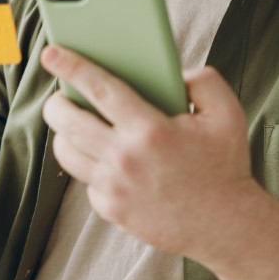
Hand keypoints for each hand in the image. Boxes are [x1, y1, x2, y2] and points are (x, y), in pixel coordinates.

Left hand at [40, 44, 258, 258]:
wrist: (227, 226)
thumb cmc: (225, 164)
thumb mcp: (226, 113)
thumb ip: (202, 80)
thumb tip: (173, 72)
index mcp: (150, 130)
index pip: (99, 89)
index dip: (71, 66)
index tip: (51, 52)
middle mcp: (125, 159)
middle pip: (68, 121)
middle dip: (55, 102)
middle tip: (59, 95)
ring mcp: (114, 187)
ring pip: (67, 152)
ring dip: (64, 133)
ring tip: (72, 121)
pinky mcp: (111, 209)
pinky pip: (86, 178)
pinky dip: (89, 163)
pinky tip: (102, 155)